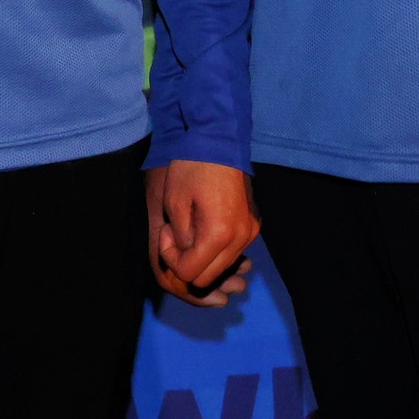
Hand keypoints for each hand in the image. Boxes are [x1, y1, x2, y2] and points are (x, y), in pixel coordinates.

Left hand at [146, 160, 258, 306]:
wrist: (219, 140)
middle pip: (208, 277)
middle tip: (174, 234)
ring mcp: (250, 233)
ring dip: (201, 257)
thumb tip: (185, 256)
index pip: (191, 274)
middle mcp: (241, 239)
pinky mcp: (253, 226)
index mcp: (220, 235)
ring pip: (221, 267)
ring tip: (189, 228)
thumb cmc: (191, 168)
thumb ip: (179, 239)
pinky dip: (215, 249)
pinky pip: (231, 251)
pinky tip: (204, 226)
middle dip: (186, 262)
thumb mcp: (174, 204)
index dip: (171, 259)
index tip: (166, 232)